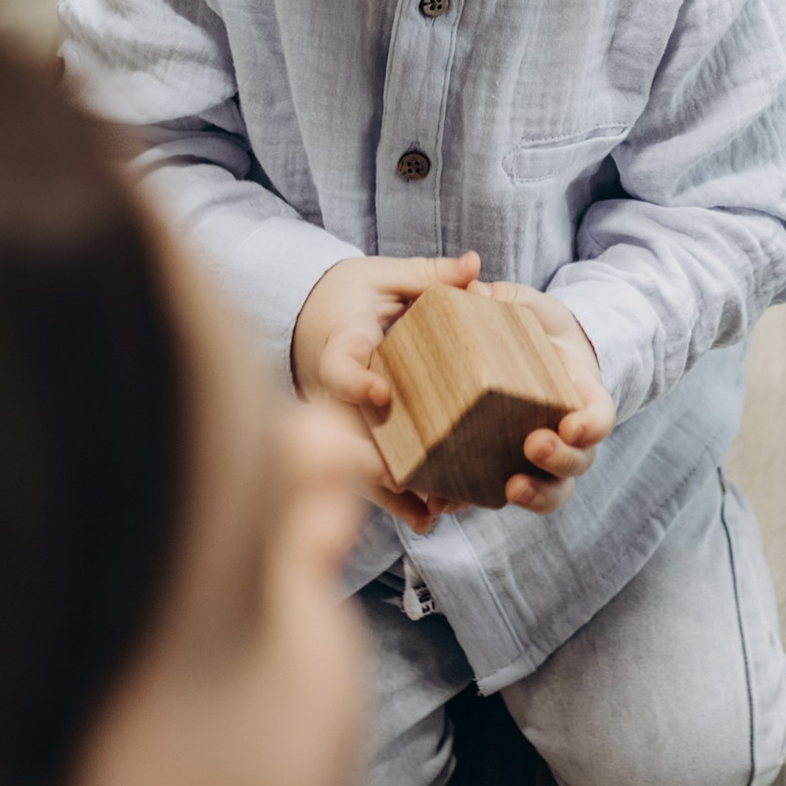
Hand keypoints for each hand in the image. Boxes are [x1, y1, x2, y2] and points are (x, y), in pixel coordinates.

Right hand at [292, 249, 482, 529]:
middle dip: (372, 461)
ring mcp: (337, 420)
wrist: (310, 318)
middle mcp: (331, 392)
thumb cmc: (348, 295)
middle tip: (403, 480)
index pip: (339, 366)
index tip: (380, 392)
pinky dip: (392, 497)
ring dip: (388, 492)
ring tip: (426, 516)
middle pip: (347, 434)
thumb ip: (428, 275)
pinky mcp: (346, 436)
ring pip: (356, 463)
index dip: (356, 381)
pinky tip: (424, 519)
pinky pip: (366, 472)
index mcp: (339, 347)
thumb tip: (475, 265)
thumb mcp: (383, 277)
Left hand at [477, 280, 614, 513]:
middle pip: (579, 462)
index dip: (592, 425)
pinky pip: (499, 496)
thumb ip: (506, 298)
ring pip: (552, 491)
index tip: (573, 423)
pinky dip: (478, 502)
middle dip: (560, 460)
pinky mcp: (506, 470)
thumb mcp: (529, 307)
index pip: (600, 415)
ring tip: (510, 489)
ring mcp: (542, 459)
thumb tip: (472, 288)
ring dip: (536, 495)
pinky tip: (450, 503)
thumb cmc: (535, 331)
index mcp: (581, 394)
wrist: (526, 358)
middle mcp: (568, 435)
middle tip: (533, 444)